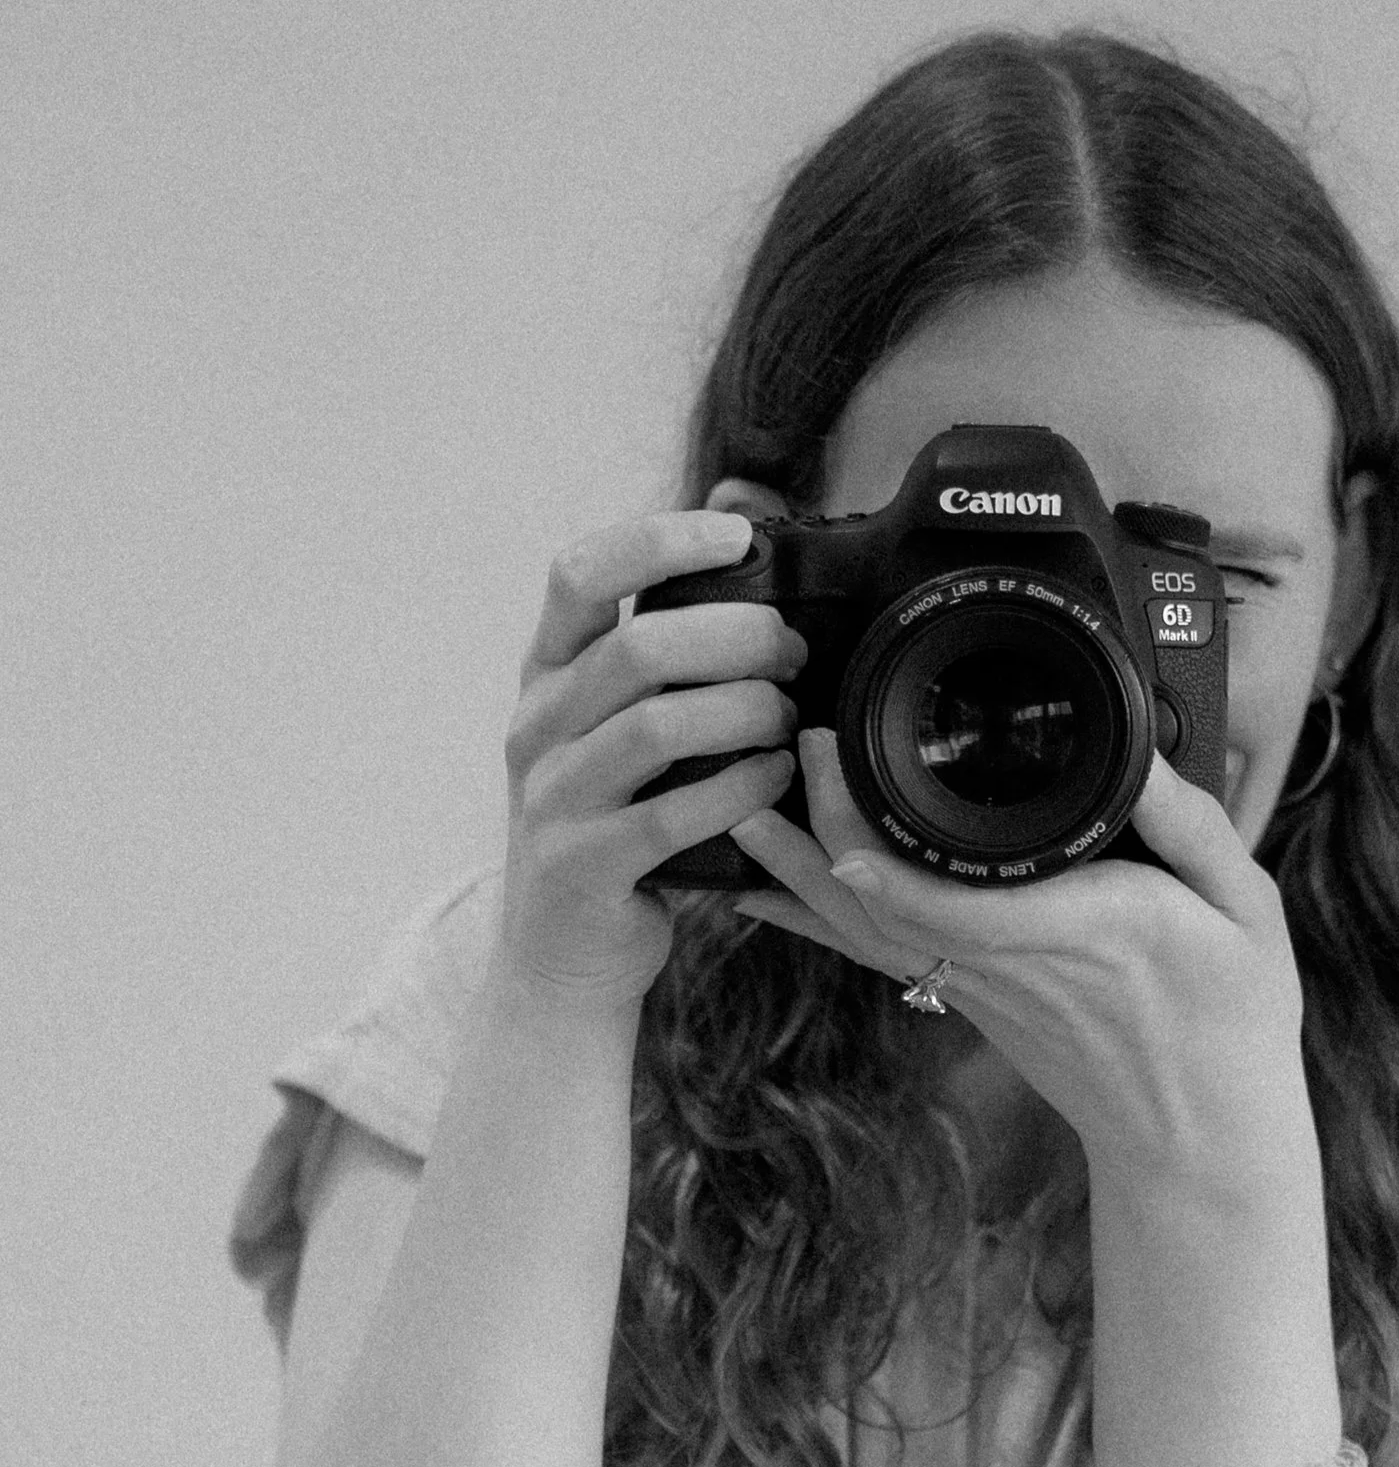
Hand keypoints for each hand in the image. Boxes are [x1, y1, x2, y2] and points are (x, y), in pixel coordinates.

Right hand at [496, 511, 806, 1006]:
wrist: (564, 954)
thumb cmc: (618, 821)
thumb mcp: (624, 725)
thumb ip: (670, 643)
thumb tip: (740, 513)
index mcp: (547, 676)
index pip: (577, 574)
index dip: (658, 540)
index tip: (736, 538)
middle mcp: (538, 727)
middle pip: (638, 648)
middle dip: (736, 637)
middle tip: (792, 651)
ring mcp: (553, 798)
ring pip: (656, 727)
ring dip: (744, 713)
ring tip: (785, 718)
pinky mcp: (583, 865)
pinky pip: (671, 814)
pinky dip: (739, 789)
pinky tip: (775, 779)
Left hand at [730, 731, 1318, 1201]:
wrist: (1200, 1136)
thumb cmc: (1232, 1022)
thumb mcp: (1247, 911)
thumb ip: (1193, 828)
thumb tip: (1145, 756)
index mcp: (1080, 927)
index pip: (956, 898)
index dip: (881, 855)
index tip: (834, 785)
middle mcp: (1012, 960)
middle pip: (886, 903)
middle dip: (822, 830)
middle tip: (787, 748)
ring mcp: (981, 986)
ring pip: (868, 931)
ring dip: (798, 872)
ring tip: (741, 811)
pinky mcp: (972, 998)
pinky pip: (879, 956)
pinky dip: (818, 920)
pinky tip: (768, 891)